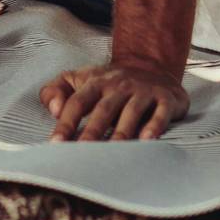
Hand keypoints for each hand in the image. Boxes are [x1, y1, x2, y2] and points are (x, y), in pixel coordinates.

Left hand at [39, 59, 188, 140]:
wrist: (152, 64)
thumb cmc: (109, 82)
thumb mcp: (78, 79)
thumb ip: (55, 90)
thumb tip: (54, 109)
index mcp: (95, 83)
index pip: (77, 102)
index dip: (66, 123)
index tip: (56, 144)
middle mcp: (119, 85)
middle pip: (104, 109)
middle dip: (92, 132)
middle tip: (82, 154)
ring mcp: (143, 91)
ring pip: (131, 112)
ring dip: (121, 132)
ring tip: (113, 153)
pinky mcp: (166, 98)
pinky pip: (161, 112)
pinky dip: (155, 126)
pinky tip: (147, 140)